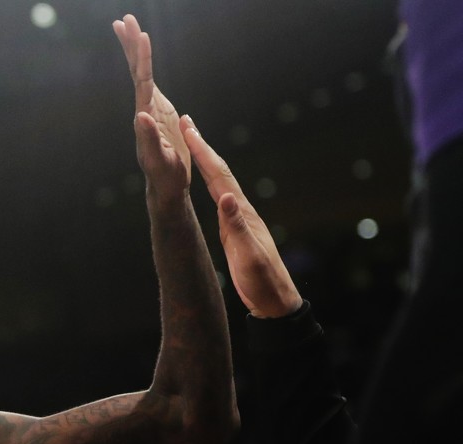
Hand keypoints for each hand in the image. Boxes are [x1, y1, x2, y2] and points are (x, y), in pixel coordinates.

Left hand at [112, 14, 189, 201]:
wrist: (166, 186)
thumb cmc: (164, 177)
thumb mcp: (158, 160)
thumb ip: (149, 140)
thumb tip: (140, 116)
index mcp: (145, 116)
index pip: (142, 80)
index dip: (142, 58)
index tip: (140, 35)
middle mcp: (144, 108)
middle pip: (137, 71)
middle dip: (131, 45)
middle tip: (124, 19)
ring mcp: (151, 108)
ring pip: (141, 74)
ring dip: (136, 51)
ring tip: (130, 27)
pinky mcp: (158, 111)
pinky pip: (150, 83)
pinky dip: (147, 66)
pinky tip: (143, 57)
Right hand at [182, 116, 302, 316]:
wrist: (276, 300)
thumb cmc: (262, 282)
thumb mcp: (249, 256)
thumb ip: (237, 227)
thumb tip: (225, 198)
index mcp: (241, 213)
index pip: (219, 177)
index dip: (203, 152)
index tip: (188, 130)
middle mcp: (240, 210)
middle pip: (219, 171)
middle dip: (202, 147)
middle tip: (186, 123)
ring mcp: (239, 218)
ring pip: (219, 181)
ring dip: (205, 161)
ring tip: (192, 143)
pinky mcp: (235, 229)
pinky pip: (219, 197)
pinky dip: (209, 182)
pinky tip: (206, 181)